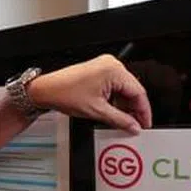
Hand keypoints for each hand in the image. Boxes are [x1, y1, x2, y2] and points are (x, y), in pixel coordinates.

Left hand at [27, 54, 151, 133]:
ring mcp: (104, 66)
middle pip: (132, 90)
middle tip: (135, 125)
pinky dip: (116, 99)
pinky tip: (115, 111)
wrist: (45, 89)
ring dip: (124, 105)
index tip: (145, 123)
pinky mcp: (98, 71)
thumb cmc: (64, 93)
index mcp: (114, 70)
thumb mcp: (96, 111)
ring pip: (123, 89)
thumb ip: (120, 120)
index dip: (143, 111)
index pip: (138, 92)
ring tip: (124, 121)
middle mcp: (111, 64)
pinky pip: (114, 86)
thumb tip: (133, 126)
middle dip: (134, 109)